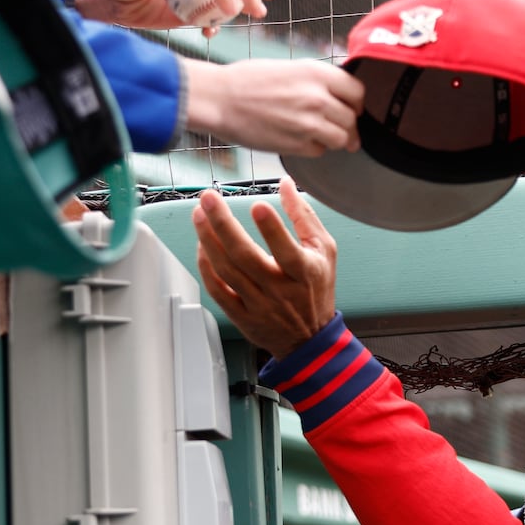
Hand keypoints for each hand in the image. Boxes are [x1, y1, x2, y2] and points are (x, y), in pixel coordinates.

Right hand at [182, 59, 363, 155]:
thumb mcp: (289, 68)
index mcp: (318, 73)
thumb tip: (337, 94)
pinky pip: (319, 151)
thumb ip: (316, 80)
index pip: (358, 92)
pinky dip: (314, 148)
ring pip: (341, 139)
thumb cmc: (247, 80)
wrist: (220, 99)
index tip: (351, 108)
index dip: (356, 103)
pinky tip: (299, 139)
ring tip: (320, 136)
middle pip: (352, 119)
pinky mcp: (296, 145)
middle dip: (347, 125)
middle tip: (338, 128)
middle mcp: (318, 98)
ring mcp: (309, 124)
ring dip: (334, 140)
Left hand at [192, 179, 337, 358]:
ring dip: (208, 240)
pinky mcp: (241, 316)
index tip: (257, 205)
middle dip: (223, 224)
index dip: (271, 228)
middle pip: (245, 257)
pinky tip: (201, 246)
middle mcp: (279, 289)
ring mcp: (258, 304)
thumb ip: (304, 216)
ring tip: (199, 215)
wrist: (310, 340)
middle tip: (209, 199)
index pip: (286, 249)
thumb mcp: (324, 250)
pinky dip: (206, 267)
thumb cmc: (316, 289)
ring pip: (226, 271)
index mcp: (303, 272)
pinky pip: (218, 291)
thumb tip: (285, 185)